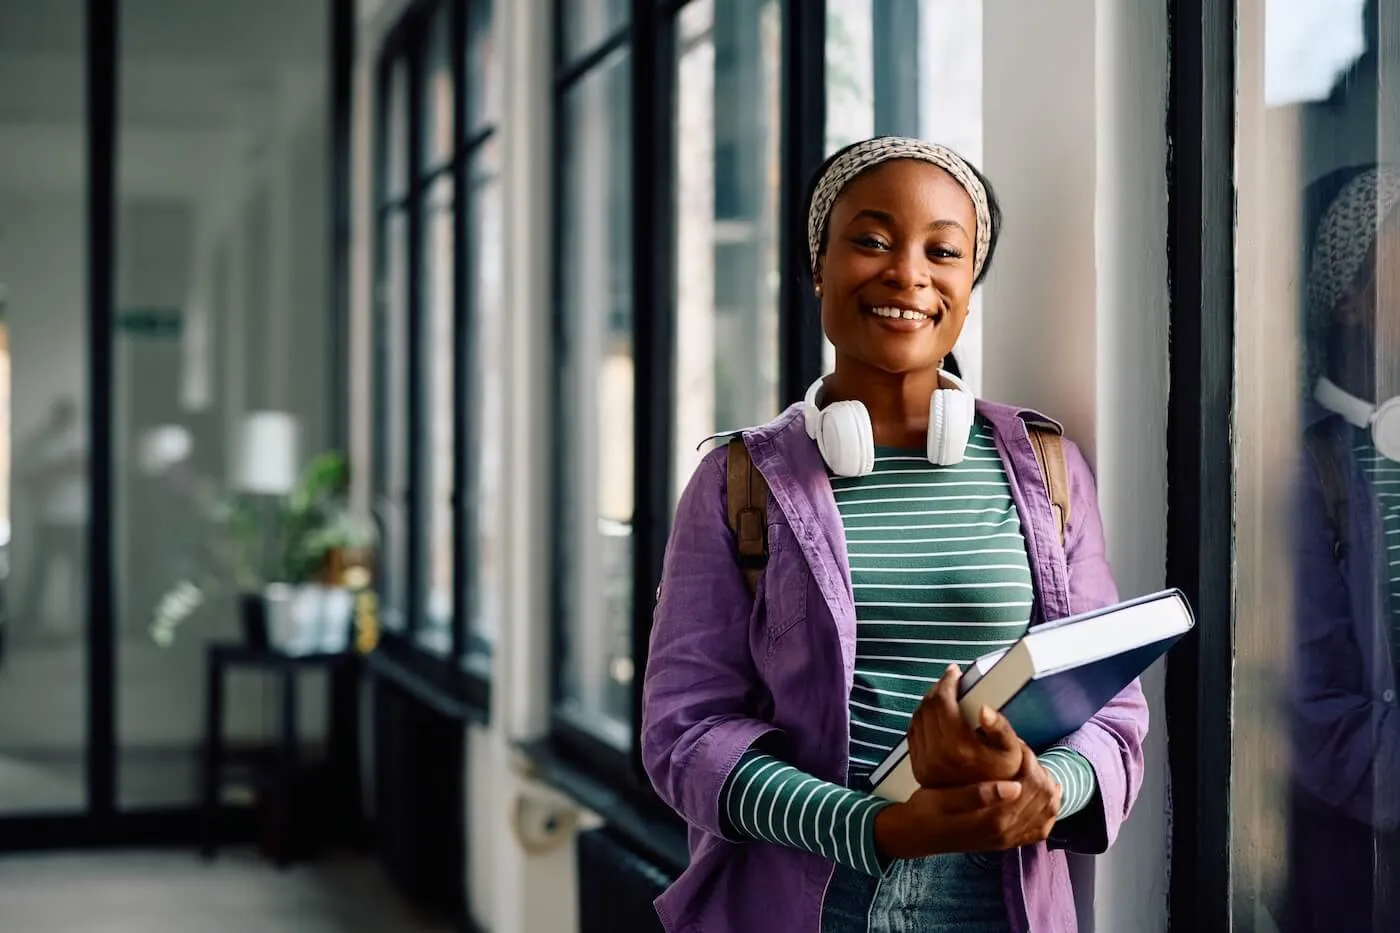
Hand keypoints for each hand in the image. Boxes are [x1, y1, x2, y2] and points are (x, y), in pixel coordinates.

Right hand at [874, 745, 1062, 860]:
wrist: (916, 835)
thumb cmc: (926, 811)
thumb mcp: (944, 798)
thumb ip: (978, 794)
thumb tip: (1013, 786)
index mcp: (994, 819)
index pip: (1030, 785)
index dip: (1028, 759)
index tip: (1015, 742)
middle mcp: (1007, 832)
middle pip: (1043, 797)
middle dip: (1039, 769)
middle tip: (1023, 751)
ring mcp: (1009, 839)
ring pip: (1046, 812)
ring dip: (1046, 787)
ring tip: (1032, 767)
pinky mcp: (1006, 841)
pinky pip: (1039, 829)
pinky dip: (1046, 811)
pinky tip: (1043, 796)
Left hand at [906, 664, 1020, 787]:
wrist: (988, 807)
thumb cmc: (1005, 776)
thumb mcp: (1013, 751)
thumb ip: (1001, 727)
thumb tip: (983, 708)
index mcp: (957, 747)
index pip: (942, 702)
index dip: (947, 682)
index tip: (955, 671)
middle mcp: (935, 755)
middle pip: (928, 707)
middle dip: (938, 689)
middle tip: (949, 680)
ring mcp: (924, 762)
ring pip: (917, 718)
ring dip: (928, 701)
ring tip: (943, 694)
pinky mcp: (918, 767)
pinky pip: (913, 733)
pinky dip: (921, 717)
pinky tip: (933, 713)